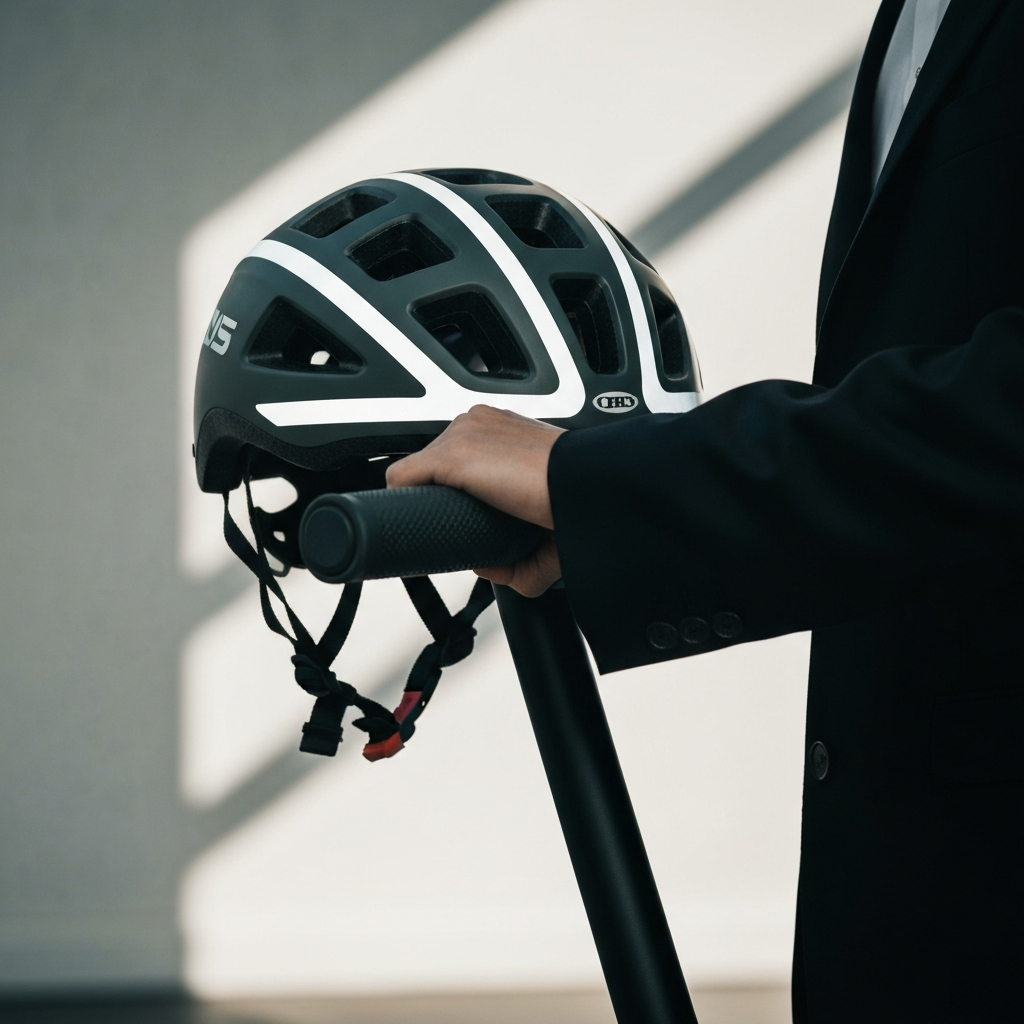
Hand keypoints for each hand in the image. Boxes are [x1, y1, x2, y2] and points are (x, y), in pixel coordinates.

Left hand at [386, 405, 564, 595]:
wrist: (586, 488)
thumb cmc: (575, 496)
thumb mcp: (546, 514)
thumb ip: (521, 546)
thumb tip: (487, 567)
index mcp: (504, 427)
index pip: (461, 451)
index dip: (458, 485)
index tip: (467, 510)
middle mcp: (480, 423)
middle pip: (435, 459)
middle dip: (443, 493)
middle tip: (460, 523)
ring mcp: (463, 435)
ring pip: (419, 468)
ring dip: (426, 497)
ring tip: (444, 524)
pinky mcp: (451, 455)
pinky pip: (402, 477)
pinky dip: (402, 500)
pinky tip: (414, 521)